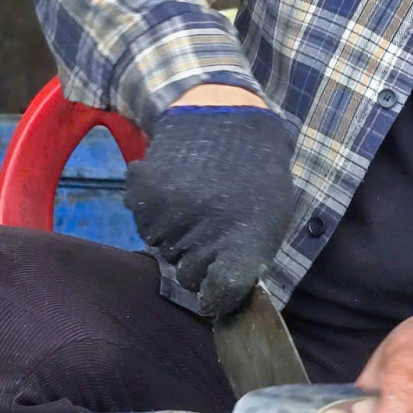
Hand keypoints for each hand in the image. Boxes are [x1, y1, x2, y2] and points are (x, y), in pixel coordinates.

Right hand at [124, 89, 296, 317]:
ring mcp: (170, 211)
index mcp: (245, 239)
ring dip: (174, 235)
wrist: (226, 116)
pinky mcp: (144, 192)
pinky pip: (142, 221)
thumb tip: (222, 296)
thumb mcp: (270, 217)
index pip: (222, 289)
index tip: (215, 293)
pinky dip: (154, 211)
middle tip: (211, 227)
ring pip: (161, 249)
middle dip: (196, 261)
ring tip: (195, 201)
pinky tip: (176, 187)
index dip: (217, 296)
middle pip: (187, 276)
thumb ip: (248, 259)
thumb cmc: (256, 175)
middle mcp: (205, 229)